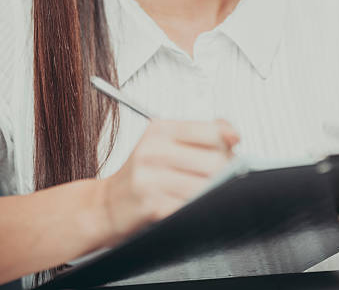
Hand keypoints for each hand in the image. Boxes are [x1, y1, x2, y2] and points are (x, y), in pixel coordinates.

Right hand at [99, 118, 239, 245]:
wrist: (105, 206)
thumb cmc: (141, 175)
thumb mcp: (164, 143)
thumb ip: (200, 133)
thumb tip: (233, 134)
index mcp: (159, 130)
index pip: (211, 131)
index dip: (228, 144)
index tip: (231, 150)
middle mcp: (153, 151)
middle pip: (215, 161)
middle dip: (226, 172)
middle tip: (221, 177)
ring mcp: (150, 179)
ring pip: (207, 186)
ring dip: (215, 192)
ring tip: (207, 192)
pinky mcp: (152, 206)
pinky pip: (192, 207)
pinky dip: (200, 209)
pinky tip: (193, 206)